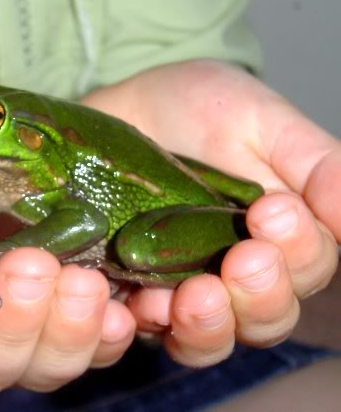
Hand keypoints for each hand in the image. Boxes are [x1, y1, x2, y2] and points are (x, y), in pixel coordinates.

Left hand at [82, 59, 339, 366]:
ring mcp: (182, 289)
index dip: (300, 250)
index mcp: (280, 241)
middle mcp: (235, 276)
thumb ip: (316, 164)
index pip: (307, 268)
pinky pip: (142, 328)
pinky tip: (141, 302)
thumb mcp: (264, 124)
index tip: (274, 209)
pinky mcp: (133, 290)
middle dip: (260, 295)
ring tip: (194, 294)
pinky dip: (146, 323)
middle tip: (243, 258)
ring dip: (208, 324)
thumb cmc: (201, 111)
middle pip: (264, 317)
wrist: (129, 108)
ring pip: (208, 338)